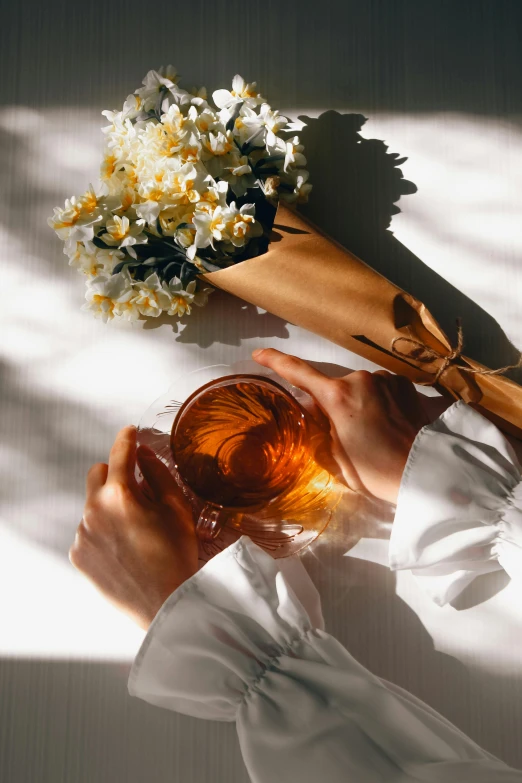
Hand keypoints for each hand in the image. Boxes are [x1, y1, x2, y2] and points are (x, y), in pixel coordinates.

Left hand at [69, 426, 198, 629]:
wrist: (165, 603)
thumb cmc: (177, 556)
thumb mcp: (177, 508)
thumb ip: (158, 474)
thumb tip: (144, 454)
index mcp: (119, 495)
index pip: (120, 453)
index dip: (126, 438)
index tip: (129, 432)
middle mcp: (93, 511)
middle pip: (97, 474)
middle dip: (115, 473)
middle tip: (137, 488)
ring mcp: (82, 534)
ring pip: (93, 505)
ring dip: (110, 506)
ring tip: (136, 529)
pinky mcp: (78, 555)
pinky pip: (88, 531)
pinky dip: (103, 531)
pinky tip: (126, 547)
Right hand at [252, 349, 429, 504]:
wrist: (423, 472)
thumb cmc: (375, 470)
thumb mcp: (335, 457)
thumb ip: (320, 430)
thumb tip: (316, 415)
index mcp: (337, 396)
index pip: (298, 372)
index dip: (276, 361)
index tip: (260, 354)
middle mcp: (360, 379)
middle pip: (334, 388)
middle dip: (333, 406)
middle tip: (346, 436)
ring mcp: (386, 379)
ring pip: (359, 389)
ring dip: (358, 405)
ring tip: (373, 435)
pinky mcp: (405, 384)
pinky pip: (381, 390)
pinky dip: (378, 404)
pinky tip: (389, 426)